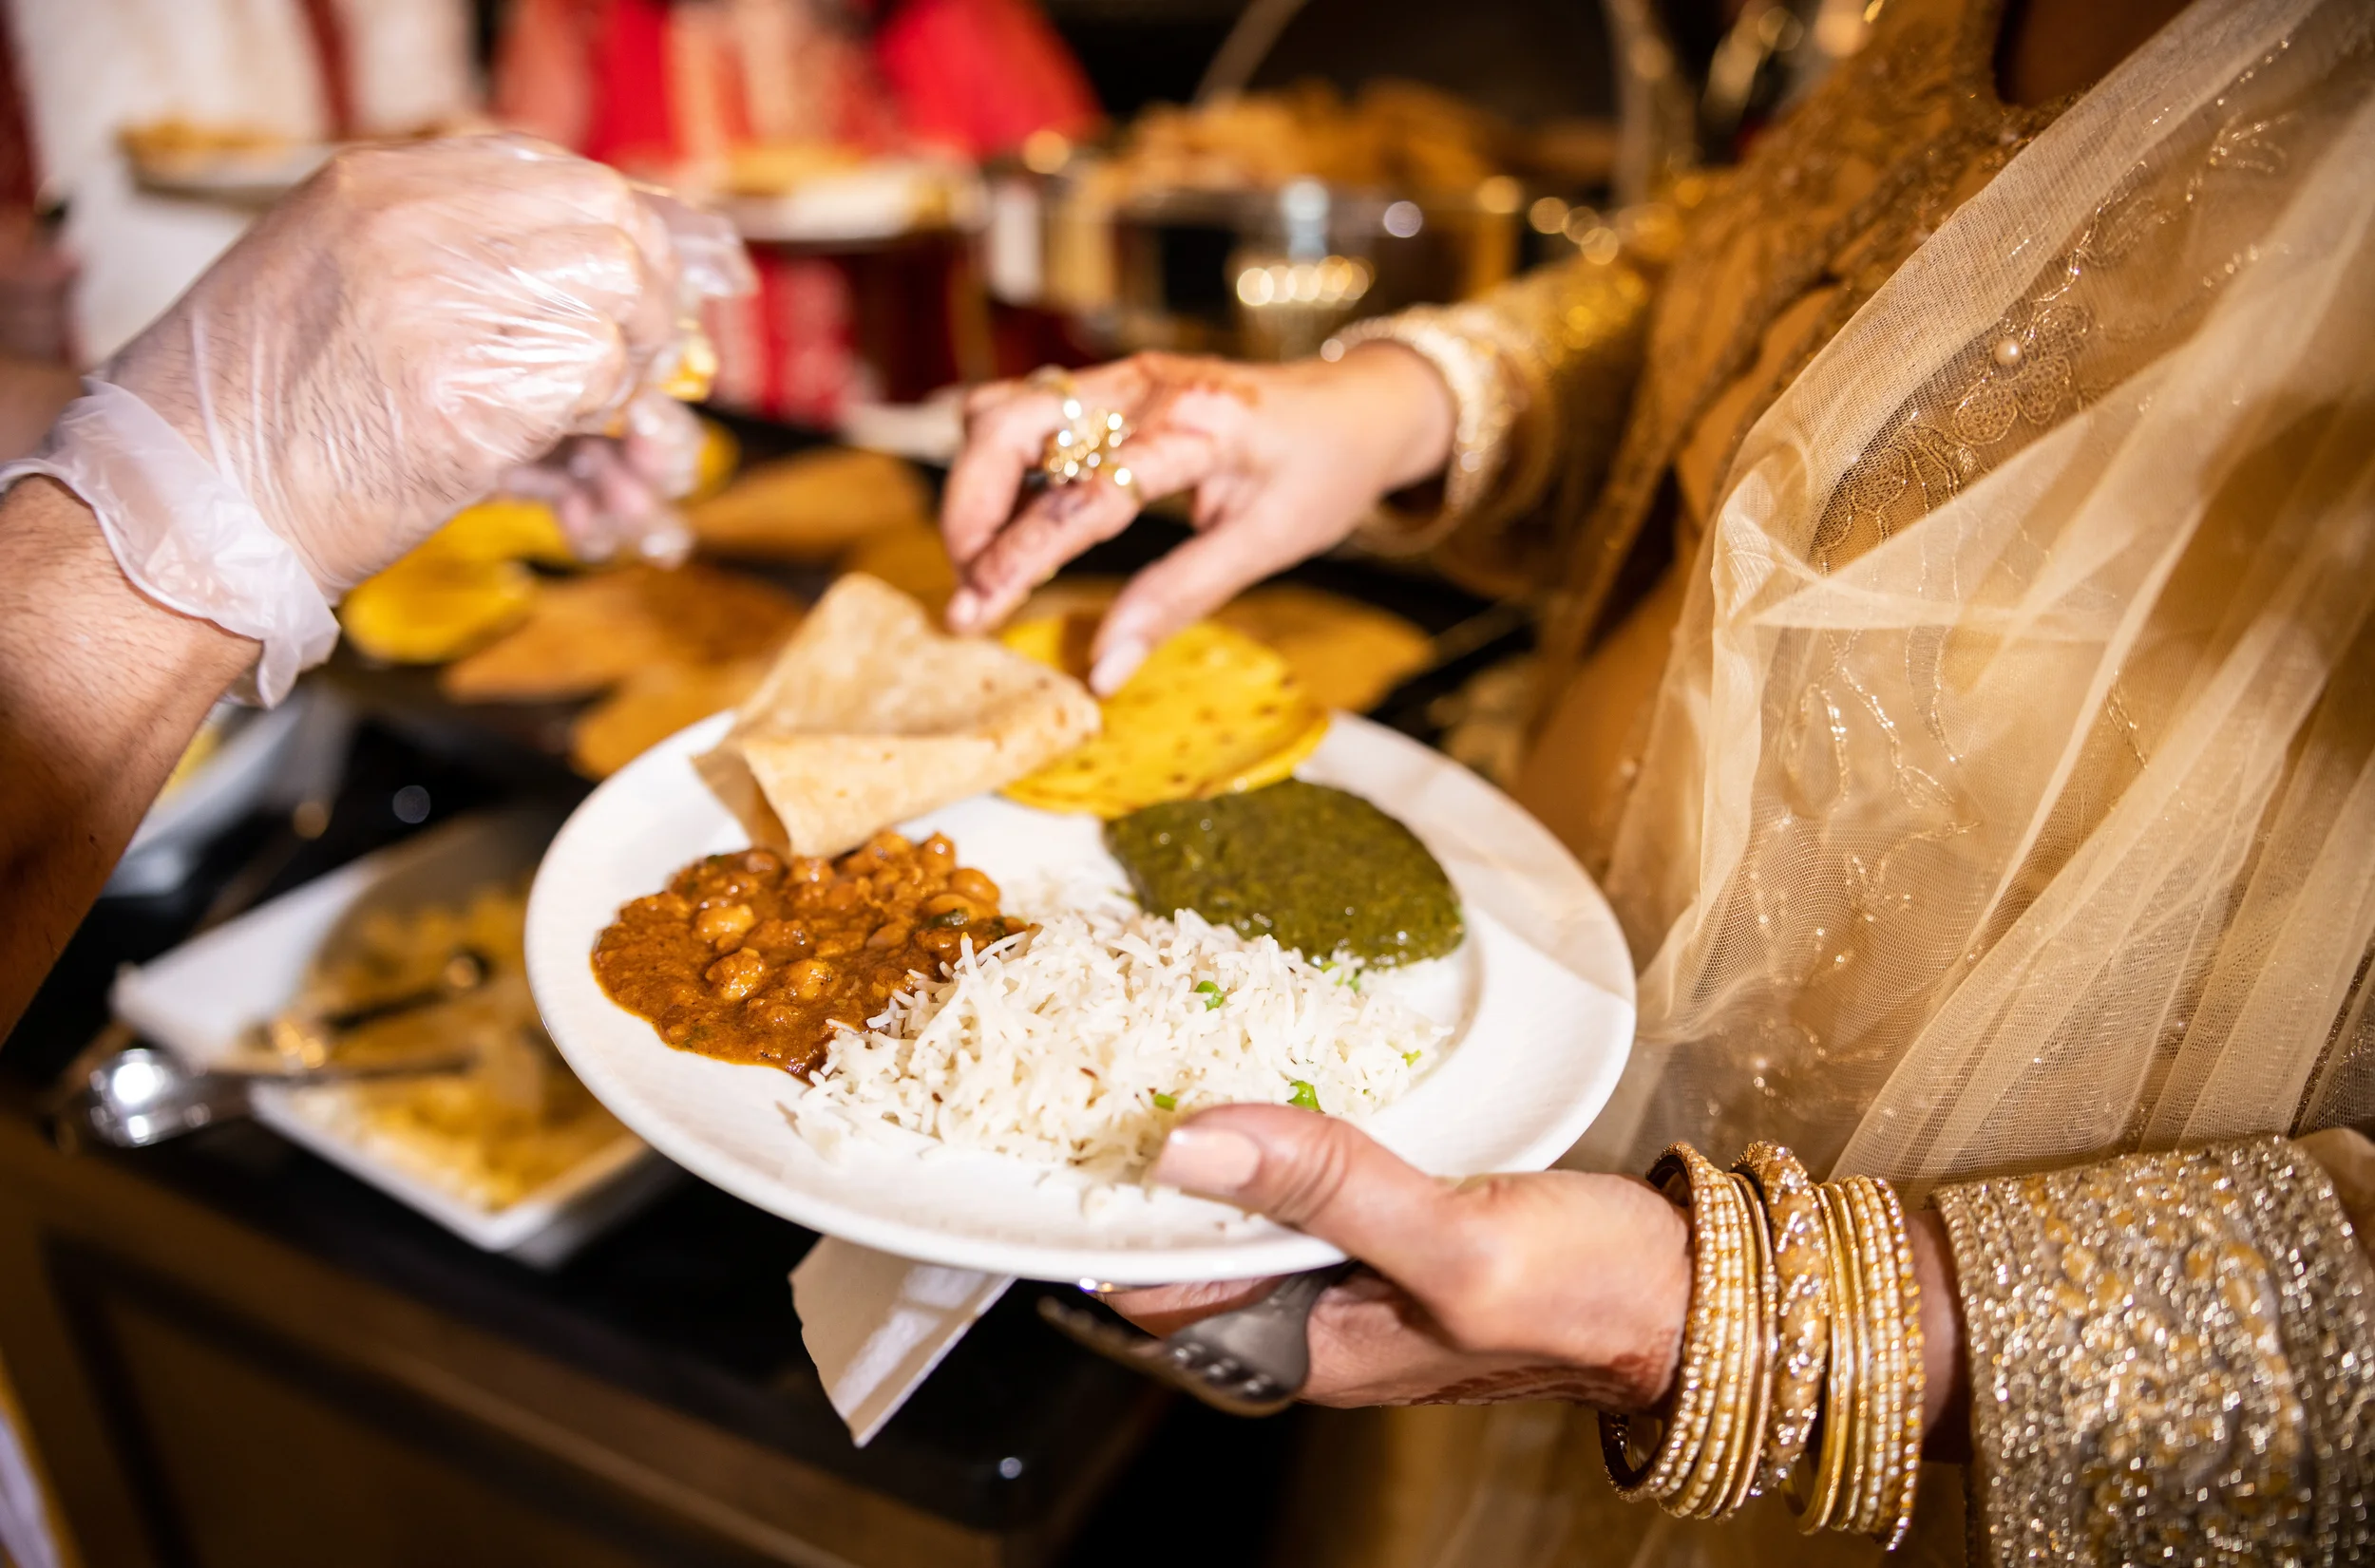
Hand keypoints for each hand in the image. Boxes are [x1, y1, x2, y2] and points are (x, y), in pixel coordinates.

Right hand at [102, 134, 722, 592]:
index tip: (667, 278)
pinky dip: (603, 429)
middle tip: (641, 368)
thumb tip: (591, 269)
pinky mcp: (467, 394)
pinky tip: (570, 464)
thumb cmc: (257, 423)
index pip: (560, 174)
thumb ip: (448, 260)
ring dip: (636, 375)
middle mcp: (411, 224)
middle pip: (611, 222)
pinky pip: (598, 383)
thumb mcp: (333, 285)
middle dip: (652, 298)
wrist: (187, 510)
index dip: (633, 230)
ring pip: (621, 299)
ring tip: (609, 430)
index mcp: (379, 186)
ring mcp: (438, 303)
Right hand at [940, 345, 1455, 692]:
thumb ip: (1178, 599)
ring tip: (989, 565)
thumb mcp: (1268, 545)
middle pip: (1009, 425)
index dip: (1021, 556)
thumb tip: (1103, 669)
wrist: (1360, 406)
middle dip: (969, 511)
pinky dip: (1000, 468)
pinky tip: (1016, 525)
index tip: (975, 613)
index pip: (1084, 493)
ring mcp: (1122, 375)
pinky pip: (1025, 412)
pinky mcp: (1110, 382)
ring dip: (976, 487)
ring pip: (1004, 411)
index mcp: (1197, 426)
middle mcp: (1145, 385)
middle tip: (971, 592)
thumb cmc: (1324, 474)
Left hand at [1110, 1105, 1691, 1408]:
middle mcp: (1318, 1318)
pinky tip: (1282, 1068)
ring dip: (1224, 1134)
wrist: (1695, 1293)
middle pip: (1199, 1238)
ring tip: (1178, 1044)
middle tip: (1121, 1051)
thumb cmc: (1591, 1292)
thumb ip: (1325, 1187)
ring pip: (1254, 1201)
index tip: (1083, 1120)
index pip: (1161, 1288)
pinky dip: (1291, 1128)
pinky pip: (1313, 1179)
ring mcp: (1356, 1274)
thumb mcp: (1454, 1238)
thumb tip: (1186, 1145)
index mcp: (1311, 1349)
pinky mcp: (1395, 1230)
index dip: (1113, 1209)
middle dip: (1160, 1161)